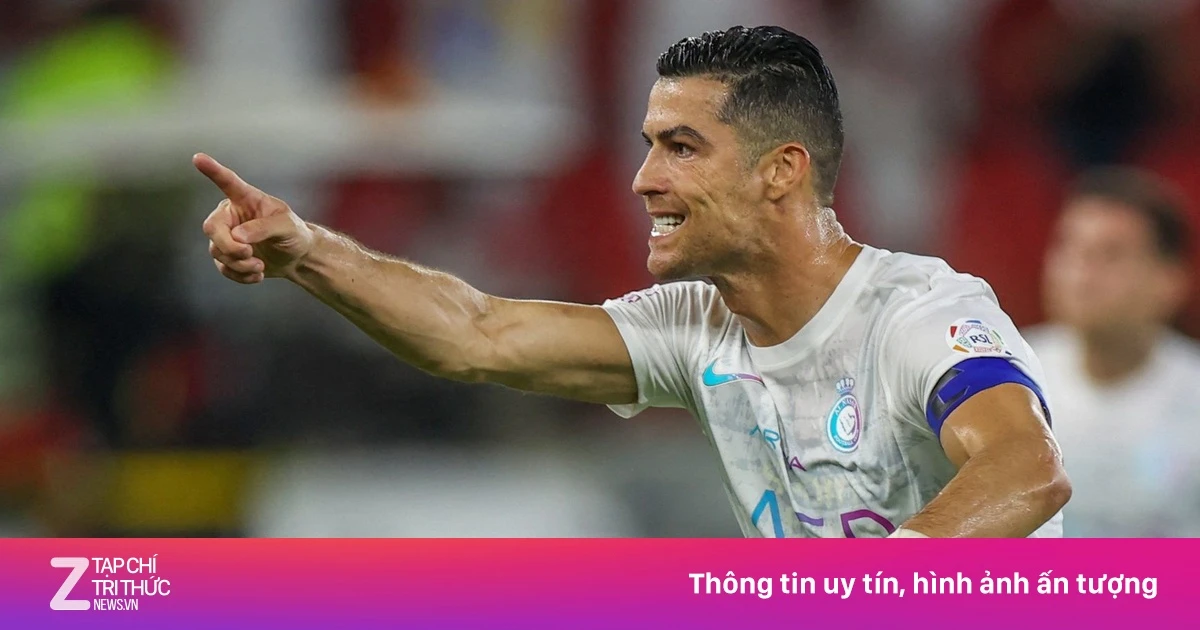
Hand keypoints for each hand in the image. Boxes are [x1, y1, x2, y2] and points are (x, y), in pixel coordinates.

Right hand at [195, 153, 314, 283]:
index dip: (213, 170)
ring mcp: (227, 236)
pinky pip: (223, 268)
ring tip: (260, 266)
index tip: (198, 158)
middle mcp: (231, 215)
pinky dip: (239, 275)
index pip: (227, 182)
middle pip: (212, 228)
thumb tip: (237, 236)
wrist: (298, 256)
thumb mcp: (286, 226)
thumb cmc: (294, 233)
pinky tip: (258, 275)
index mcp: (245, 199)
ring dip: (238, 264)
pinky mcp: (227, 256)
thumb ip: (263, 228)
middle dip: (228, 246)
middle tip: (248, 254)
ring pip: (217, 252)